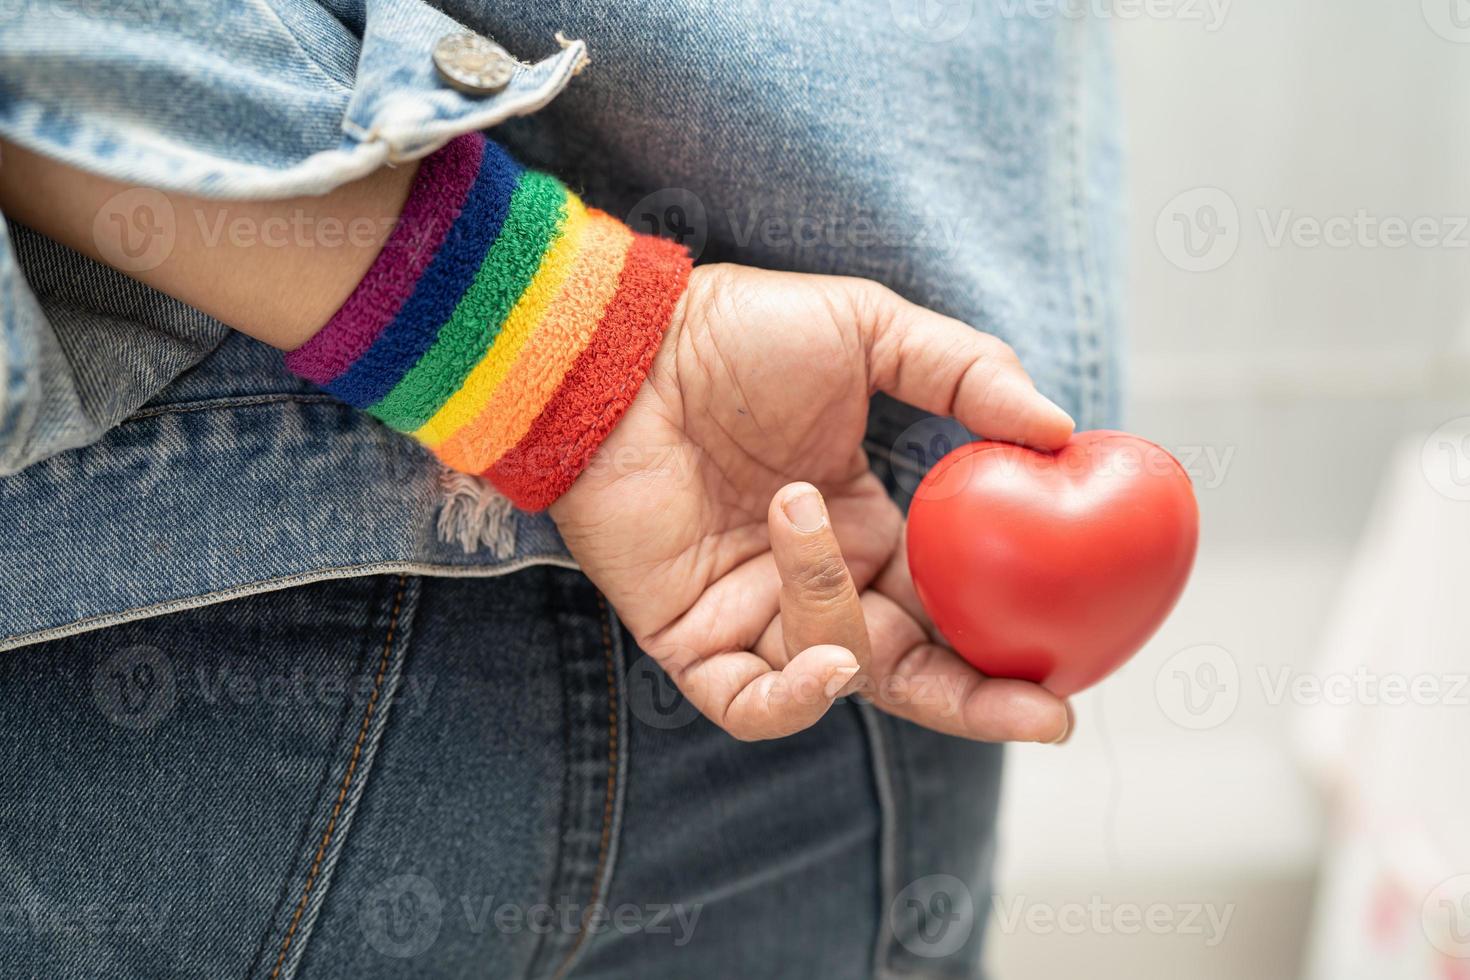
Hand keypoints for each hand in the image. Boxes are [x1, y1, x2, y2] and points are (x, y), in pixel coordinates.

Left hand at [550, 264, 1076, 742]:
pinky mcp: (690, 636)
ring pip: (840, 672)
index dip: (1006, 635)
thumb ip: (967, 372)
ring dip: (844, 616)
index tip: (1069, 654)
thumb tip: (1062, 430)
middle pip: (912, 668)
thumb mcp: (870, 329)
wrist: (617, 347)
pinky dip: (795, 703)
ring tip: (794, 504)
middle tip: (1045, 715)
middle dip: (980, 702)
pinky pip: (750, 703)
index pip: (949, 604)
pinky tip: (829, 667)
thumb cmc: (733, 332)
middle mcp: (818, 580)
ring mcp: (754, 613)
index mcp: (866, 524)